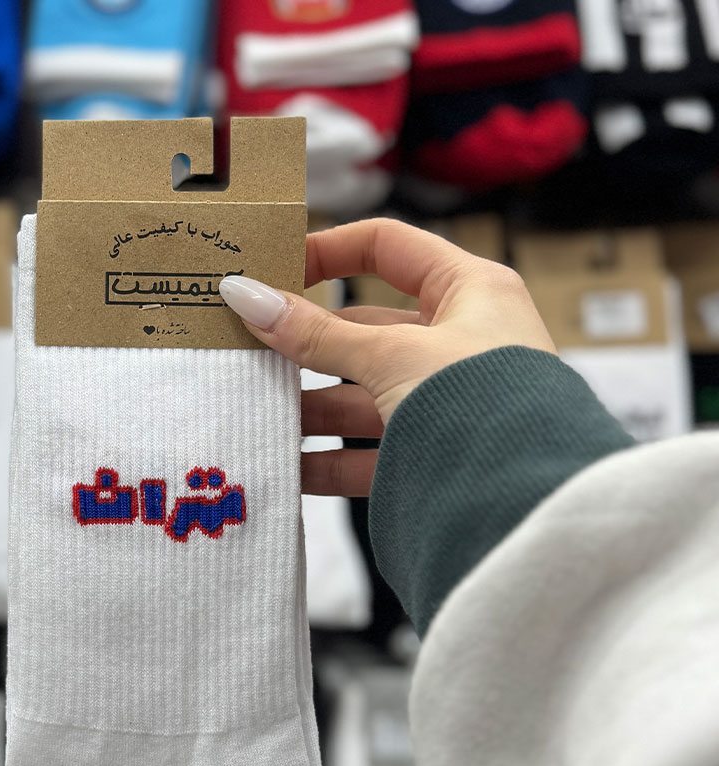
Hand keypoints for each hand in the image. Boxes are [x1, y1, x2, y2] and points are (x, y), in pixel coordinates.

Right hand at [218, 218, 556, 496]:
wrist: (529, 507)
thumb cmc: (482, 404)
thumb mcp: (392, 356)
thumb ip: (316, 333)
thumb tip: (247, 295)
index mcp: (468, 292)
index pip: (387, 248)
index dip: (327, 251)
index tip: (270, 272)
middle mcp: (457, 343)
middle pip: (361, 330)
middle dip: (303, 344)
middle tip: (245, 349)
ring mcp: (441, 403)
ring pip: (358, 395)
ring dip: (307, 406)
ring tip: (255, 410)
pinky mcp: (429, 457)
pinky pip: (365, 452)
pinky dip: (324, 460)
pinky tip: (284, 465)